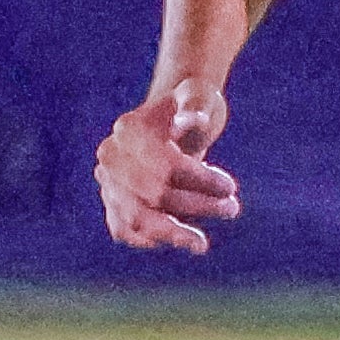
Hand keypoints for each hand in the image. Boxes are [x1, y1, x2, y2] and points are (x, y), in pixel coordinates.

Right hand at [96, 74, 244, 255]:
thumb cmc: (191, 105)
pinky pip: (124, 230)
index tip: (229, 186)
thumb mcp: (199, 95)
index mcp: (129, 128)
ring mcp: (108, 181)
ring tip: (201, 244)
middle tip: (231, 209)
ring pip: (135, 218)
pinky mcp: (111, 202)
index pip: (165, 164)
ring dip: (172, 234)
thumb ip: (196, 103)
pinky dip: (149, 240)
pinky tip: (178, 241)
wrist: (171, 120)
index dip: (199, 180)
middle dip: (195, 206)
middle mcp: (110, 156)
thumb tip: (192, 120)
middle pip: (153, 194)